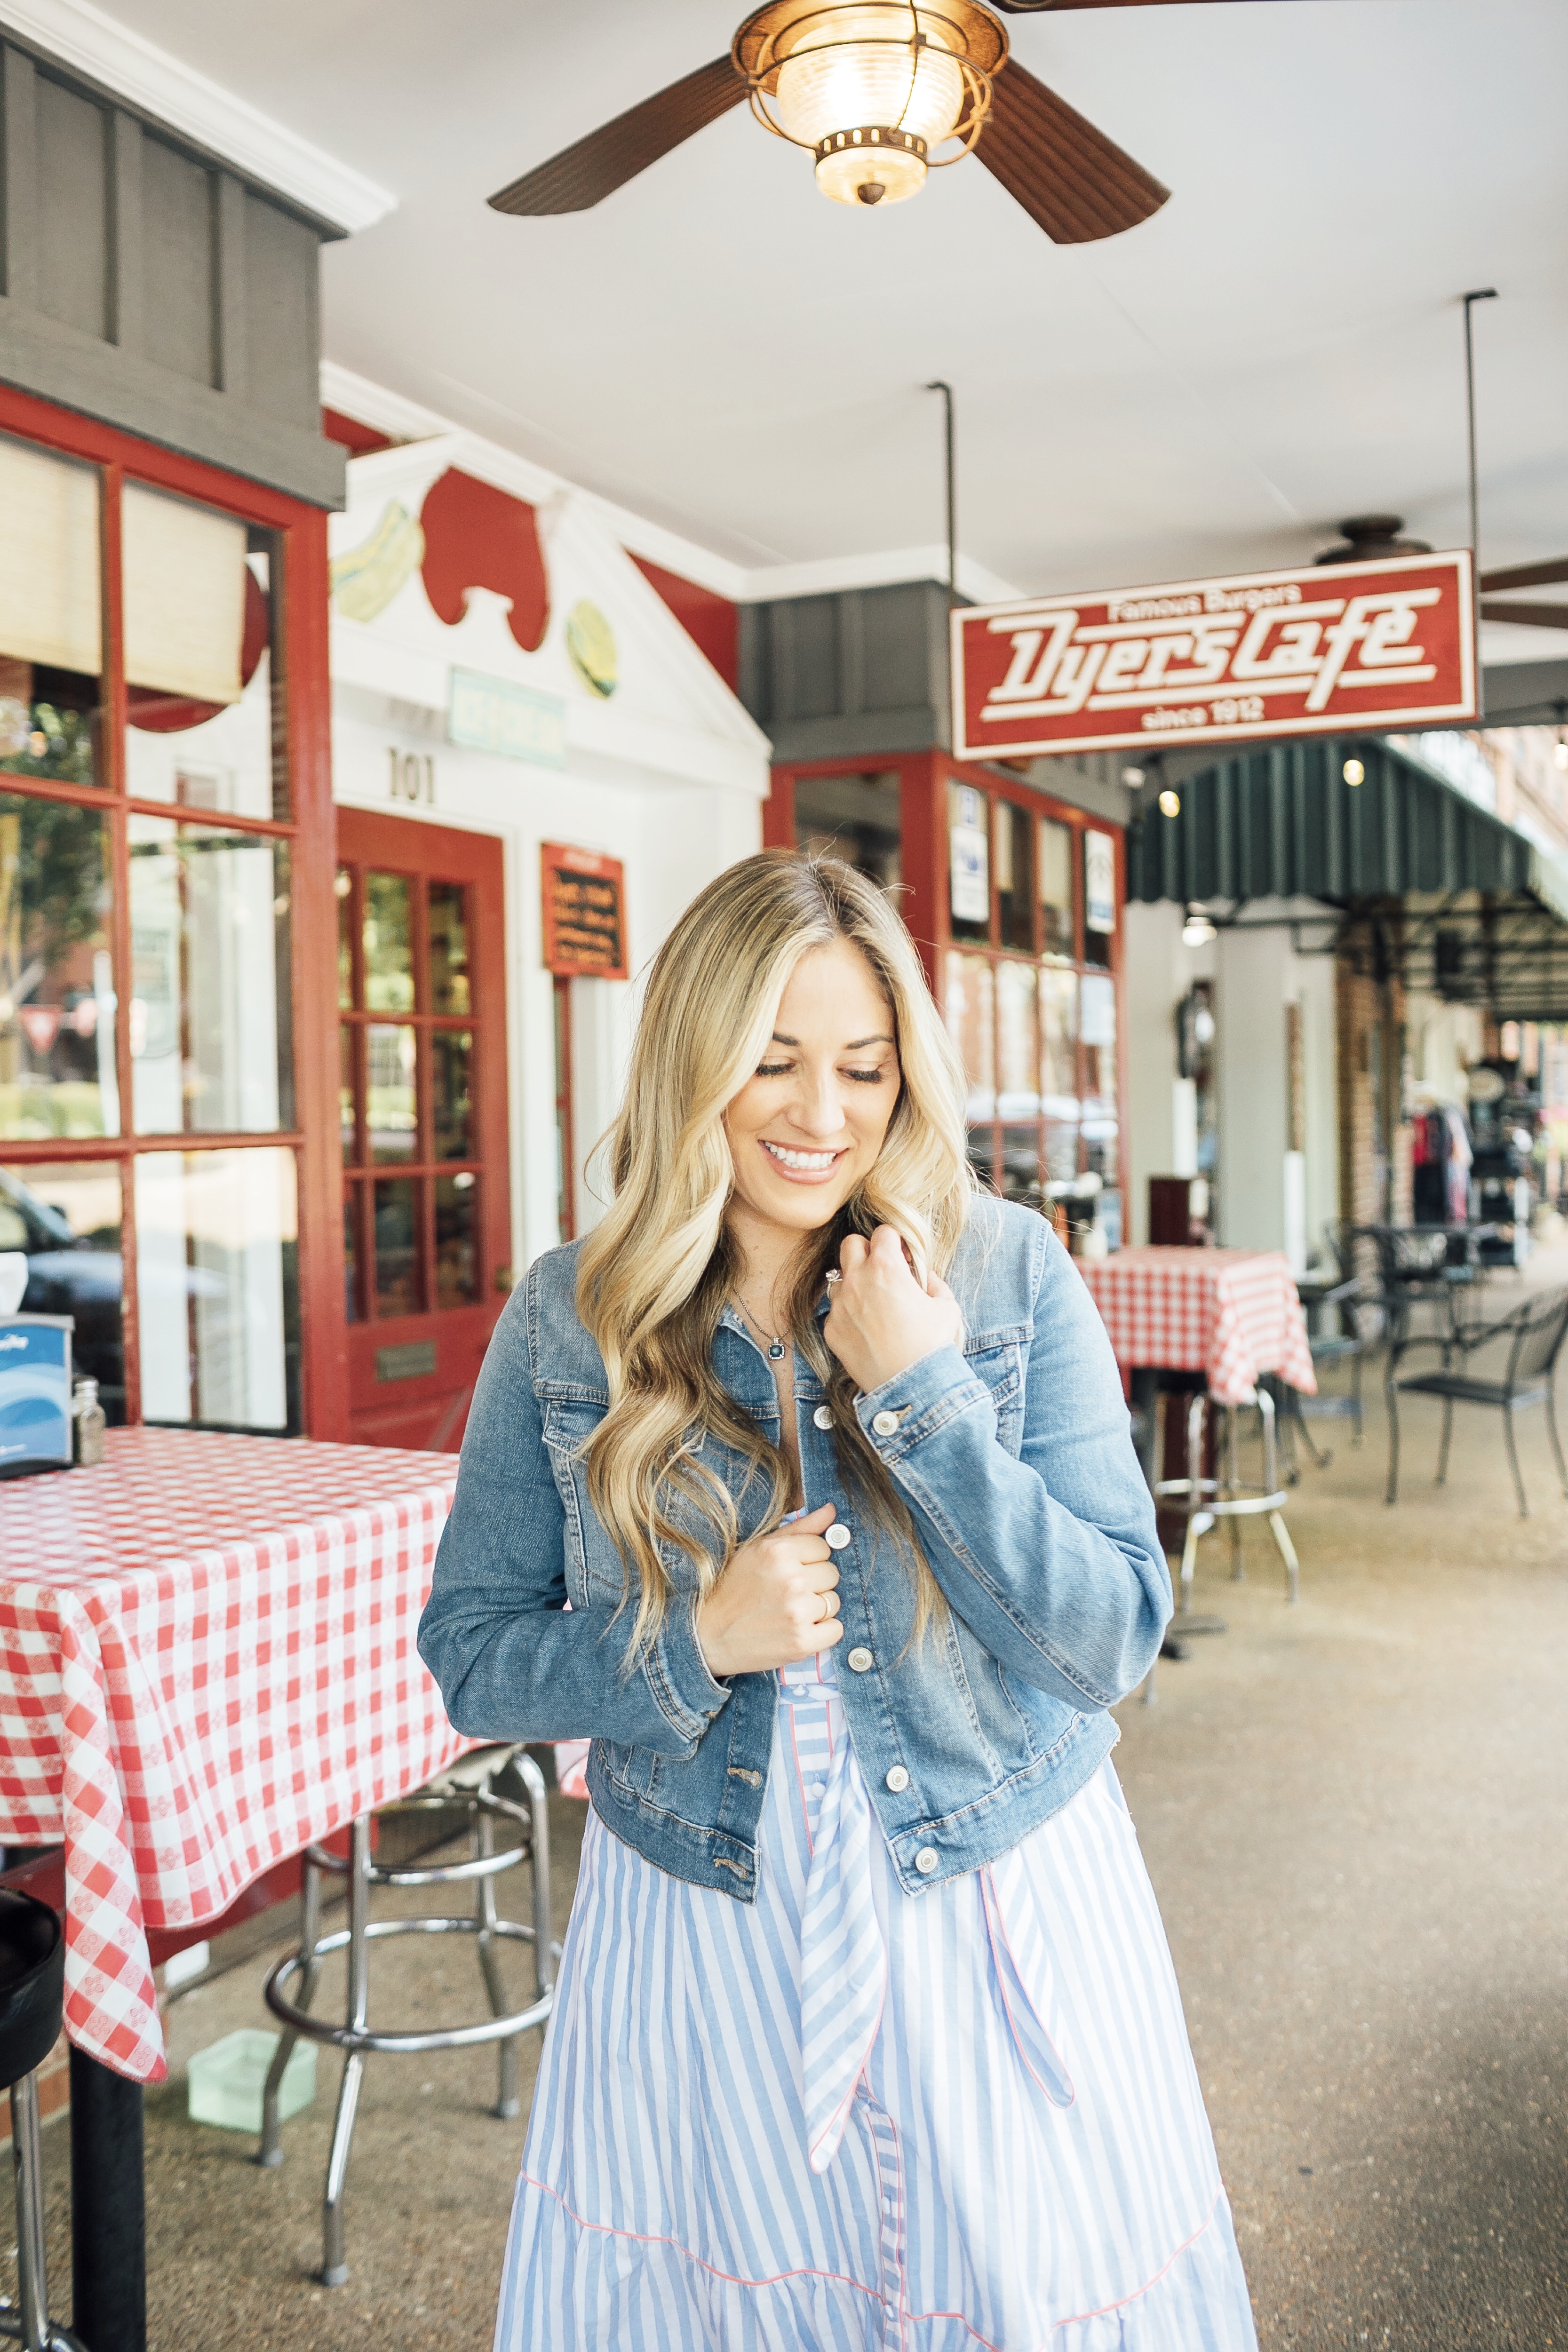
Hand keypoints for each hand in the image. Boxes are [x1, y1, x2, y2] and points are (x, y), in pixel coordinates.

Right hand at [695, 1502, 843, 1678]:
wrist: (708, 1636)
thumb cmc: (733, 1589)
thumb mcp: (758, 1549)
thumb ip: (799, 1528)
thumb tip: (831, 1510)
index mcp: (779, 1552)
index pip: (823, 1547)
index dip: (809, 1559)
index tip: (790, 1570)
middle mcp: (791, 1579)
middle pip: (832, 1574)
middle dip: (814, 1583)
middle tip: (787, 1593)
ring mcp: (798, 1612)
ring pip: (834, 1602)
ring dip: (817, 1608)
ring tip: (789, 1611)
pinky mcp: (802, 1642)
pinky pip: (836, 1630)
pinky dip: (822, 1632)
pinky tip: (799, 1629)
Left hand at [823, 1226, 962, 1394]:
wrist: (912, 1386)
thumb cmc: (932, 1344)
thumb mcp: (946, 1306)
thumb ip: (934, 1282)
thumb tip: (924, 1275)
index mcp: (886, 1267)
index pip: (883, 1232)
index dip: (896, 1241)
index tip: (903, 1256)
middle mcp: (857, 1281)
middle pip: (850, 1244)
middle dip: (866, 1250)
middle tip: (883, 1269)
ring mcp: (840, 1306)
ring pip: (839, 1279)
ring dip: (855, 1284)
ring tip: (874, 1304)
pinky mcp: (832, 1330)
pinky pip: (836, 1312)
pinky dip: (849, 1315)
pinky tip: (867, 1330)